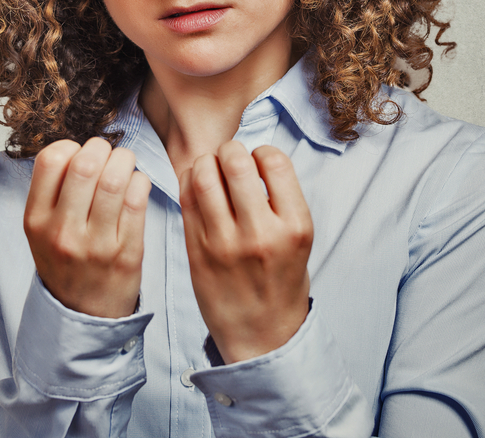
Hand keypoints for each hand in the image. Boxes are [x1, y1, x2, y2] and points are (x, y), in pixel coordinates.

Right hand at [23, 137, 150, 317]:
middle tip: (109, 154)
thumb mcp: (41, 230)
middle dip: (103, 149)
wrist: (83, 315)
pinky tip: (136, 185)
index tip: (80, 154)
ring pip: (115, 179)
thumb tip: (80, 146)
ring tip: (125, 165)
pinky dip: (140, 182)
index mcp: (36, 221)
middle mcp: (63, 232)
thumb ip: (53, 191)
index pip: (50, 161)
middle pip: (86, 165)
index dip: (71, 147)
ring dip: (125, 161)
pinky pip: (138, 199)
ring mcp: (96, 244)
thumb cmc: (66, 262)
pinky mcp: (127, 252)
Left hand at [180, 141, 312, 363]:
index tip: (258, 160)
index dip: (262, 151)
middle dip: (230, 150)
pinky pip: (185, 199)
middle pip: (235, 161)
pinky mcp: (197, 251)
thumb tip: (253, 157)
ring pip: (203, 175)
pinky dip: (188, 181)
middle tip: (229, 158)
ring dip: (205, 162)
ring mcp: (225, 243)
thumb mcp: (299, 239)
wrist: (261, 334)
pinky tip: (196, 185)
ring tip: (210, 169)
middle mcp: (261, 232)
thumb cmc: (281, 280)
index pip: (274, 161)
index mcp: (295, 226)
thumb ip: (281, 200)